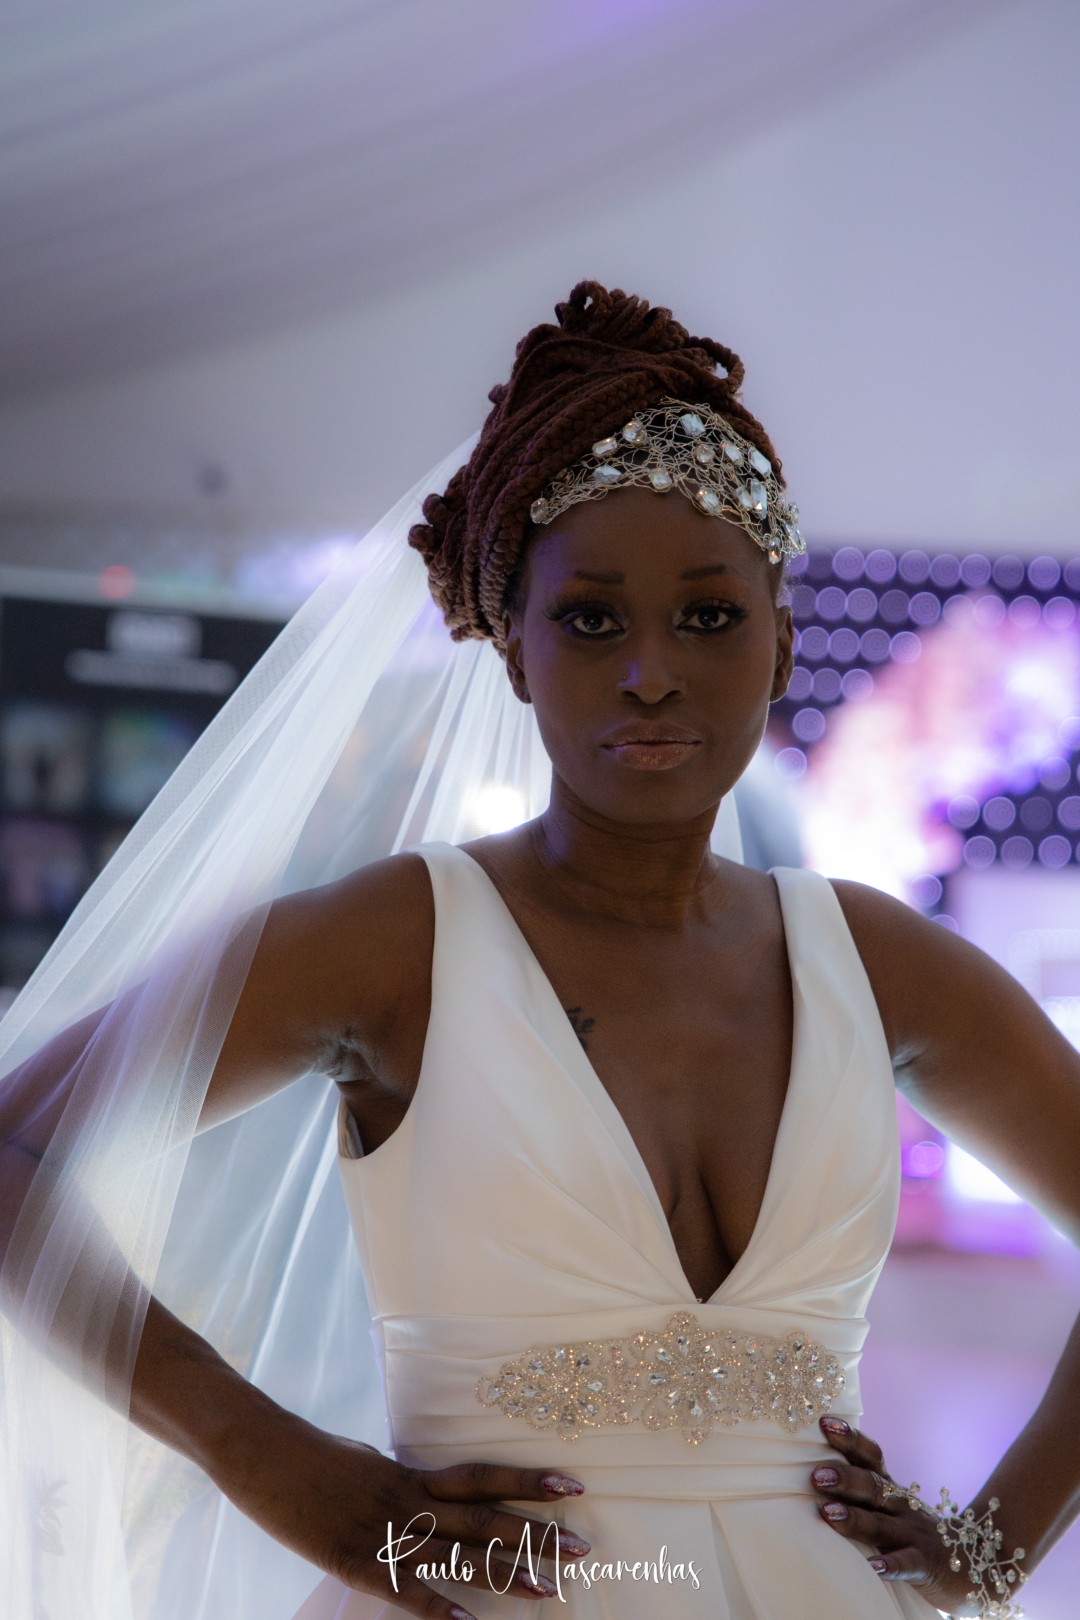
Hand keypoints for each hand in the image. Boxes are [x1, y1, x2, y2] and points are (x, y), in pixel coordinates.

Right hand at [210, 1405, 590, 1618]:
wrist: (261, 1448)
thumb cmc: (310, 1455)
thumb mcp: (365, 1460)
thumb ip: (398, 1480)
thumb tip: (421, 1488)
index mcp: (410, 1473)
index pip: (482, 1476)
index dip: (528, 1480)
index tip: (573, 1485)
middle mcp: (407, 1499)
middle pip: (482, 1516)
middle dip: (534, 1533)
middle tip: (581, 1548)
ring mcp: (383, 1530)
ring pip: (455, 1553)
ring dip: (503, 1574)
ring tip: (547, 1590)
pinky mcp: (353, 1558)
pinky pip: (404, 1589)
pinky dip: (438, 1610)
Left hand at [809, 1416, 978, 1616]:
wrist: (974, 1562)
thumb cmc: (912, 1531)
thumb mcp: (890, 1507)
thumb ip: (860, 1492)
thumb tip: (808, 1469)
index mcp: (891, 1488)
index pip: (871, 1456)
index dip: (849, 1438)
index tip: (823, 1422)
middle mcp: (901, 1505)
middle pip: (873, 1486)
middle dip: (845, 1478)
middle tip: (816, 1474)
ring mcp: (914, 1533)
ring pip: (882, 1523)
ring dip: (854, 1519)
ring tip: (827, 1513)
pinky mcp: (925, 1564)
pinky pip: (907, 1564)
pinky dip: (890, 1564)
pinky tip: (872, 1567)